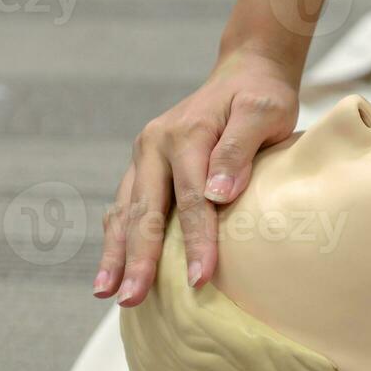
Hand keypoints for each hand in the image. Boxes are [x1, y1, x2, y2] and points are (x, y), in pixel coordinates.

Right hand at [94, 46, 299, 305]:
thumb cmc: (261, 95)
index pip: (190, 200)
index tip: (199, 280)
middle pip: (144, 211)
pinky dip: (118, 238)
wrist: (245, 71)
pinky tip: (113, 269)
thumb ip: (240, 149)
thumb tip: (219, 194)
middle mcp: (154, 144)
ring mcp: (144, 156)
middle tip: (131, 299)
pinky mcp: (144, 166)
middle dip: (138, 259)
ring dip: (116, 254)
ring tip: (106, 293)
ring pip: (125, 211)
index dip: (195, 242)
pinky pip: (126, 207)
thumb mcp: (264, 111)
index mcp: (184, 134)